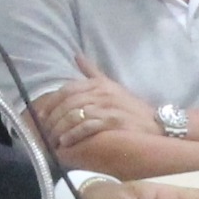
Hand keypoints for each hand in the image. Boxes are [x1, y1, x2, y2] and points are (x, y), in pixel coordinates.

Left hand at [40, 69, 161, 151]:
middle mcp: (101, 93)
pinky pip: (87, 127)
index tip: (41, 116)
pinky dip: (73, 135)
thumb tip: (76, 55)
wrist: (156, 124)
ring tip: (52, 139)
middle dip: (53, 118)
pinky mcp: (113, 122)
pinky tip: (65, 142)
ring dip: (60, 129)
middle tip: (44, 132)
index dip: (51, 103)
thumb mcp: (111, 86)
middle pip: (68, 103)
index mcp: (98, 84)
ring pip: (74, 115)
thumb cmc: (131, 108)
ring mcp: (107, 107)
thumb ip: (92, 72)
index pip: (67, 90)